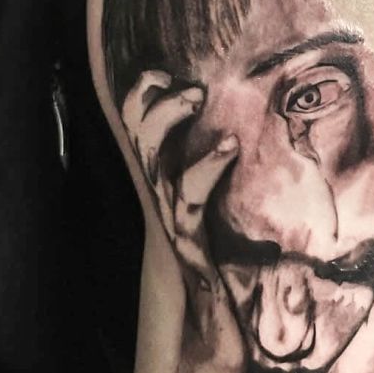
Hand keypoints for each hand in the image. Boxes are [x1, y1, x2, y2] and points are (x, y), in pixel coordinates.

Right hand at [121, 70, 238, 290]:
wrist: (206, 299)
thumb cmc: (216, 237)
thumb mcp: (213, 186)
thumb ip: (214, 154)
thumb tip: (236, 112)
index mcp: (164, 170)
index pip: (137, 122)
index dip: (141, 92)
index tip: (164, 74)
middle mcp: (159, 186)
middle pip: (138, 135)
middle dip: (153, 102)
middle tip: (190, 89)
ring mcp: (169, 209)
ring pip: (152, 159)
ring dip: (168, 121)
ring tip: (196, 98)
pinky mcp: (186, 232)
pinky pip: (188, 196)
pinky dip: (208, 166)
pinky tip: (229, 146)